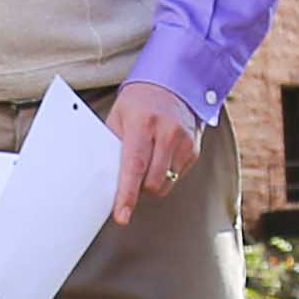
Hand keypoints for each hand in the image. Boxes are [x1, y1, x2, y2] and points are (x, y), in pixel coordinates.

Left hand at [105, 83, 203, 224]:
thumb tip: (104, 179)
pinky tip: (160, 156)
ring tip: (146, 163)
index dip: (127, 194)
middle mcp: (167, 132)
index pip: (134, 166)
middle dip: (138, 188)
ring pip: (165, 184)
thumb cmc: (139, 102)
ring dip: (152, 183)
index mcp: (143, 123)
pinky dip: (165, 175)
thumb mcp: (118, 117)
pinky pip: (176, 177)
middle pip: (152, 182)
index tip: (122, 215)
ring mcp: (184, 141)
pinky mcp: (194, 150)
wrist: (172, 84)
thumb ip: (112, 146)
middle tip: (130, 177)